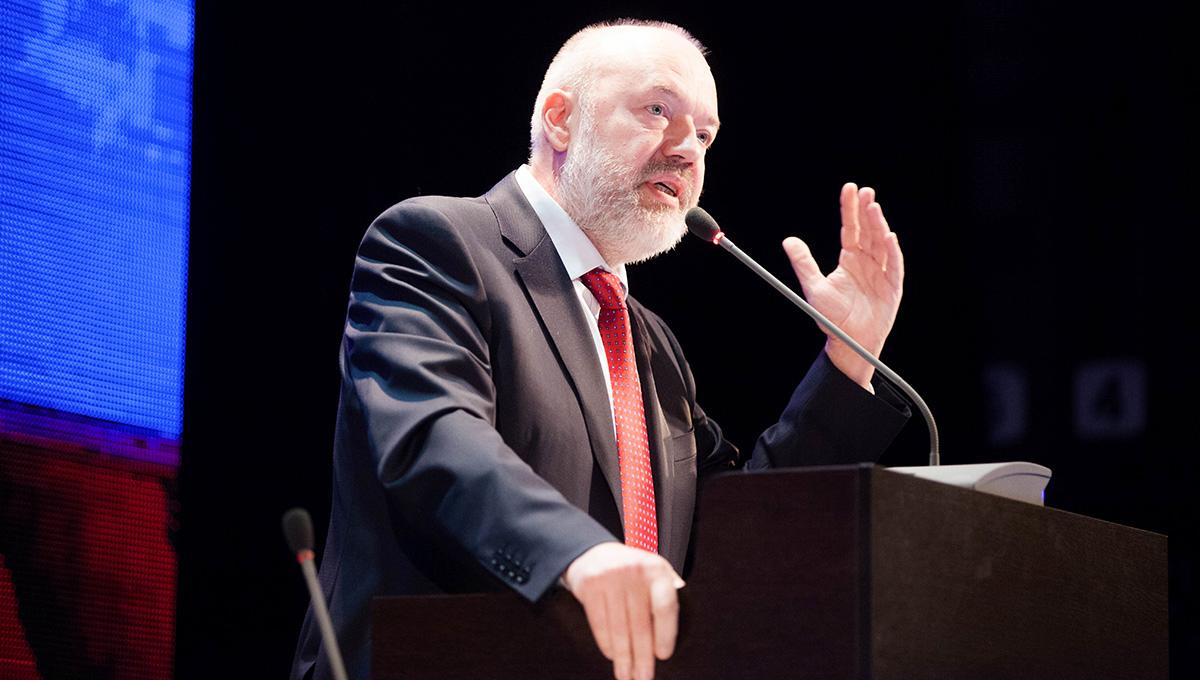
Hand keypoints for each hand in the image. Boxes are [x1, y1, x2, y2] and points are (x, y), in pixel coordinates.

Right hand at [562, 542, 684, 679]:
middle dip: (642, 656)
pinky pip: (599, 622)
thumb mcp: (654, 571)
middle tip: (644, 678)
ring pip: (619, 627)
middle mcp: (634, 571)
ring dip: (623, 657)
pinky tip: (612, 657)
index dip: (666, 634)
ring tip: (627, 676)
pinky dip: (606, 643)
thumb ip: (669, 591)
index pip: (665, 606)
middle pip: (640, 623)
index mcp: (656, 570)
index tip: (663, 656)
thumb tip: (688, 622)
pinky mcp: (590, 585)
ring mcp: (610, 577)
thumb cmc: (632, 571)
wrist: (593, 552)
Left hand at [783, 183, 903, 389]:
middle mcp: (866, 262)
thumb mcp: (814, 288)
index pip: (850, 229)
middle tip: (865, 191)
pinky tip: (888, 236)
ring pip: (881, 244)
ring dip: (878, 225)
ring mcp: (881, 273)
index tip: (848, 188)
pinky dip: (891, 251)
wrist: (848, 343)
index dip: (849, 209)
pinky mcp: (892, 287)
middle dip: (866, 211)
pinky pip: (893, 266)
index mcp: (849, 260)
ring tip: (873, 207)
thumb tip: (788, 240)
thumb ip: (804, 263)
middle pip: (867, 231)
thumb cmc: (832, 317)